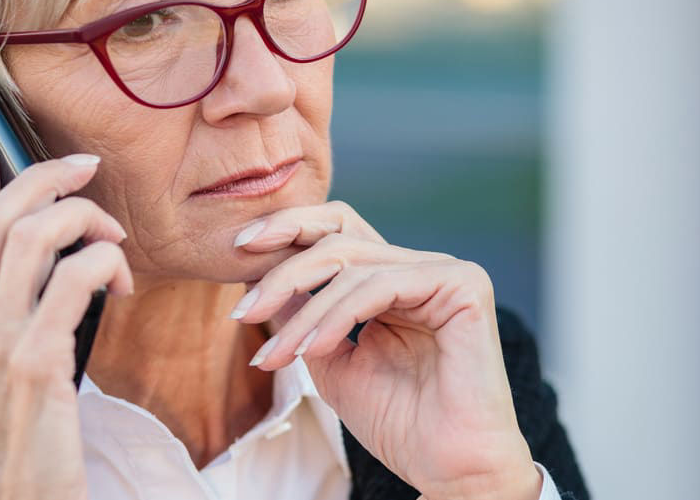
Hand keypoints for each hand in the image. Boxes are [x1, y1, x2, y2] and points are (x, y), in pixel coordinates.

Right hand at [0, 139, 132, 499]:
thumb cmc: (16, 451)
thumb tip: (32, 267)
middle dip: (43, 178)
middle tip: (85, 168)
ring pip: (33, 238)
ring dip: (84, 220)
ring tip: (113, 241)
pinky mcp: (34, 365)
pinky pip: (73, 280)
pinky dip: (103, 262)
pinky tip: (120, 280)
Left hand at [230, 201, 542, 499]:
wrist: (449, 470)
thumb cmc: (399, 423)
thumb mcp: (330, 361)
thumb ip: (302, 317)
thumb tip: (259, 279)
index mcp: (395, 279)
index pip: (337, 231)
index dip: (288, 230)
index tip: (236, 250)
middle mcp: (421, 267)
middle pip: (339, 238)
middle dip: (283, 269)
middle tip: (243, 310)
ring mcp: (446, 272)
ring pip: (353, 264)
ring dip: (303, 312)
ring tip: (276, 357)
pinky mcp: (464, 286)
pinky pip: (382, 285)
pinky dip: (337, 316)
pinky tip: (312, 349)